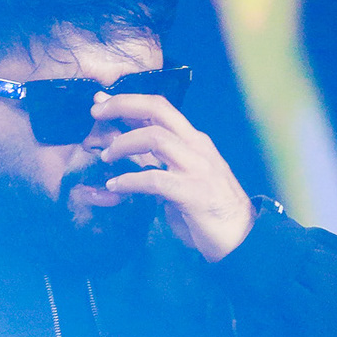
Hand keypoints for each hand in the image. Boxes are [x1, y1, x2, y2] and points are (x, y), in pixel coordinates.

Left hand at [85, 90, 254, 261]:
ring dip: (124, 144)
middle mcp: (196, 146)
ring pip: (155, 138)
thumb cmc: (208, 208)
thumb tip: (125, 145)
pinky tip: (114, 186)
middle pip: (157, 109)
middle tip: (96, 113)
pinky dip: (129, 181)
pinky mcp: (193, 193)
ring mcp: (197, 168)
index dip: (128, 100)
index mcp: (193, 140)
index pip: (160, 107)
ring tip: (106, 156)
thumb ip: (157, 159)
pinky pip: (154, 180)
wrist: (240, 237)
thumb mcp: (180, 175)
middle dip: (123, 105)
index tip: (101, 102)